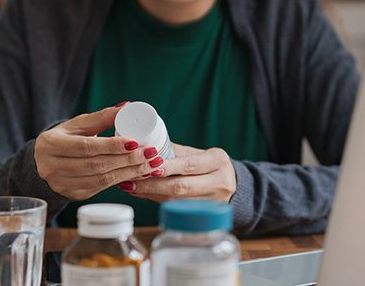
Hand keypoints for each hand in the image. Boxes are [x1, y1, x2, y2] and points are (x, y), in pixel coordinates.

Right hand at [34, 104, 164, 200]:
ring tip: (150, 164)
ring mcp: (62, 184)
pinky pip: (101, 189)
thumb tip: (126, 107)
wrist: (43, 163)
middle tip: (150, 153)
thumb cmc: (63, 139)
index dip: (111, 146)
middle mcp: (52, 167)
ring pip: (101, 180)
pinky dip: (122, 180)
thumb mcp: (76, 125)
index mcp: (51, 144)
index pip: (86, 147)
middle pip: (96, 165)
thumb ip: (100, 117)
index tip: (135, 141)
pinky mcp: (73, 195)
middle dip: (127, 160)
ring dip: (129, 172)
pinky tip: (138, 174)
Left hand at [118, 143, 236, 202]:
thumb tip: (144, 149)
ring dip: (150, 193)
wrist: (234, 185)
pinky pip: (177, 208)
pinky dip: (156, 200)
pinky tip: (142, 194)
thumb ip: (175, 152)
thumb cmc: (210, 166)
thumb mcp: (199, 154)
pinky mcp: (206, 215)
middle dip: (153, 184)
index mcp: (218, 161)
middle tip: (131, 179)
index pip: (189, 165)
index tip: (146, 165)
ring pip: (177, 201)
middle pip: (182, 186)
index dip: (167, 167)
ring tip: (130, 186)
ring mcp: (214, 202)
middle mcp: (220, 182)